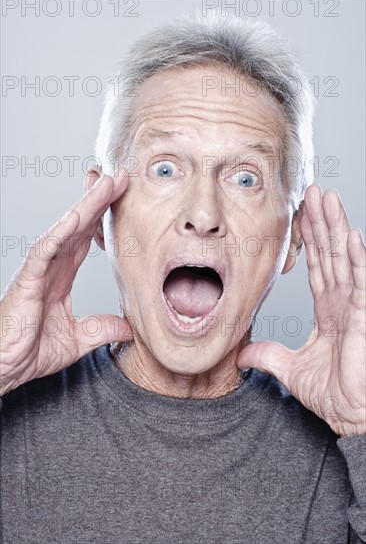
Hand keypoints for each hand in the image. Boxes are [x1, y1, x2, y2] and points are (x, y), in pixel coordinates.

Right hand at [0, 171, 132, 395]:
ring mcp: (38, 270)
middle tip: (120, 176)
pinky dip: (61, 232)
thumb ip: (103, 329)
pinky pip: (45, 251)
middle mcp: (51, 266)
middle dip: (99, 200)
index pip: (87, 239)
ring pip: (64, 230)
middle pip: (79, 225)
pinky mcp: (27, 280)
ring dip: (86, 206)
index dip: (104, 218)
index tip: (122, 197)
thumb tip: (130, 327)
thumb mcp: (79, 339)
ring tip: (106, 183)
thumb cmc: (30, 350)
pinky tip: (78, 216)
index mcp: (62, 276)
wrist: (3, 368)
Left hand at [237, 185, 365, 436]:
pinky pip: (361, 282)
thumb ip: (269, 356)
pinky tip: (349, 235)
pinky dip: (356, 258)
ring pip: (345, 259)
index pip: (317, 266)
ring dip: (336, 228)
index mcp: (329, 310)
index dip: (309, 240)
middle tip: (312, 193)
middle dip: (321, 223)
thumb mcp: (291, 370)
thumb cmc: (334, 395)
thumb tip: (243, 353)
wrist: (351, 418)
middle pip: (331, 254)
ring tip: (327, 200)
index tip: (300, 216)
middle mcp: (344, 302)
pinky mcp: (365, 317)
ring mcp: (357, 307)